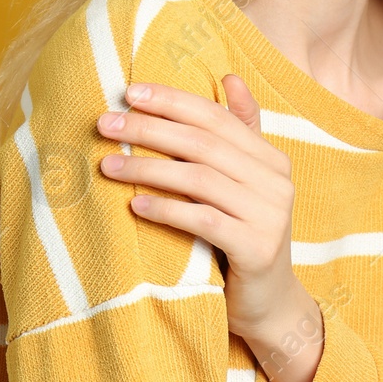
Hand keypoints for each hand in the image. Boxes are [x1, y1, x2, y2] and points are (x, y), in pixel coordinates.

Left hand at [96, 74, 310, 347]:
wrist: (270, 305)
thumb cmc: (245, 238)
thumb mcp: (244, 184)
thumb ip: (240, 133)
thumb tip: (230, 76)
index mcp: (271, 158)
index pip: (216, 117)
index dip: (172, 101)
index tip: (129, 92)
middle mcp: (276, 181)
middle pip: (203, 144)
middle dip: (150, 129)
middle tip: (105, 123)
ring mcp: (270, 215)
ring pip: (201, 179)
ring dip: (148, 169)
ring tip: (107, 165)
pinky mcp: (258, 248)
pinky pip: (204, 221)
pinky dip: (167, 209)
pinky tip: (135, 204)